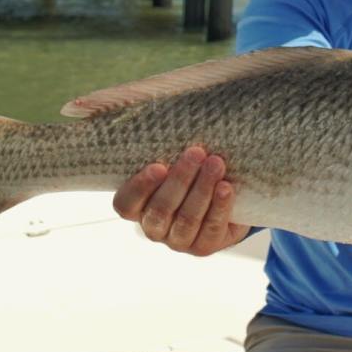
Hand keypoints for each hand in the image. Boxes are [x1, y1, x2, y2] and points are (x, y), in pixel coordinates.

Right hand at [113, 145, 250, 256]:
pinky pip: (210, 228)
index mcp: (138, 207)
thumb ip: (165, 144)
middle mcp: (153, 228)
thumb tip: (160, 105)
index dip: (139, 187)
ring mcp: (177, 241)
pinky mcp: (203, 247)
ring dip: (202, 189)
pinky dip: (219, 206)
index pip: (125, 204)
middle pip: (160, 209)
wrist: (225, 199)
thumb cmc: (191, 172)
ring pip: (186, 219)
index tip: (158, 165)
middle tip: (197, 152)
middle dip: (180, 180)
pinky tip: (226, 187)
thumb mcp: (174, 158)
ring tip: (216, 164)